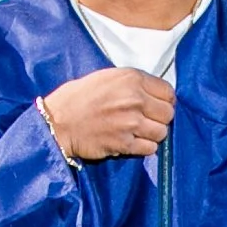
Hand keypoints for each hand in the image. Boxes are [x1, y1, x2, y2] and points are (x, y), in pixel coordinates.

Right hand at [40, 68, 174, 162]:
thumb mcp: (107, 78)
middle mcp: (135, 99)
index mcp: (132, 79)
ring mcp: (131, 122)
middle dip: (160, 118)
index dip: (164, 101)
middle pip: (168, 114)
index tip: (156, 106)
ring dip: (153, 134)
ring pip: (162, 132)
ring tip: (139, 132)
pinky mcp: (125, 143)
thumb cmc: (78, 97)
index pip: (168, 92)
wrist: (58, 121)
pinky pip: (150, 148)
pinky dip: (144, 148)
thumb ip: (133, 84)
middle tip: (147, 120)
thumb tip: (153, 94)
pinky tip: (132, 142)